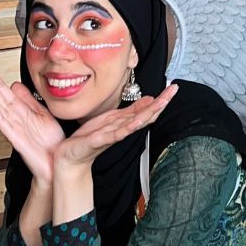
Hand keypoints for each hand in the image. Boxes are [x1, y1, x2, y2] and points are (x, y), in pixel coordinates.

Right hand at [0, 54, 65, 183]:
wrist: (56, 164)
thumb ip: (27, 99)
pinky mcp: (15, 137)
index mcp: (19, 110)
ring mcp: (12, 126)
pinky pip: (3, 121)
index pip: (0, 87)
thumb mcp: (40, 114)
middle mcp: (13, 116)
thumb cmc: (50, 143)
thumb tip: (15, 85)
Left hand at [53, 84, 179, 173]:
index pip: (147, 109)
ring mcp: (113, 135)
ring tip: (161, 102)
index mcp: (123, 122)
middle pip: (146, 115)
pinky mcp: (101, 141)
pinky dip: (128, 127)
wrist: (71, 158)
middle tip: (174, 90)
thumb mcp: (110, 119)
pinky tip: (138, 120)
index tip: (173, 87)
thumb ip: (129, 111)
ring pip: (135, 122)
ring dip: (149, 112)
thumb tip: (148, 99)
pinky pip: (117, 133)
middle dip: (161, 103)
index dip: (160, 99)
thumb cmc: (88, 138)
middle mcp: (122, 129)